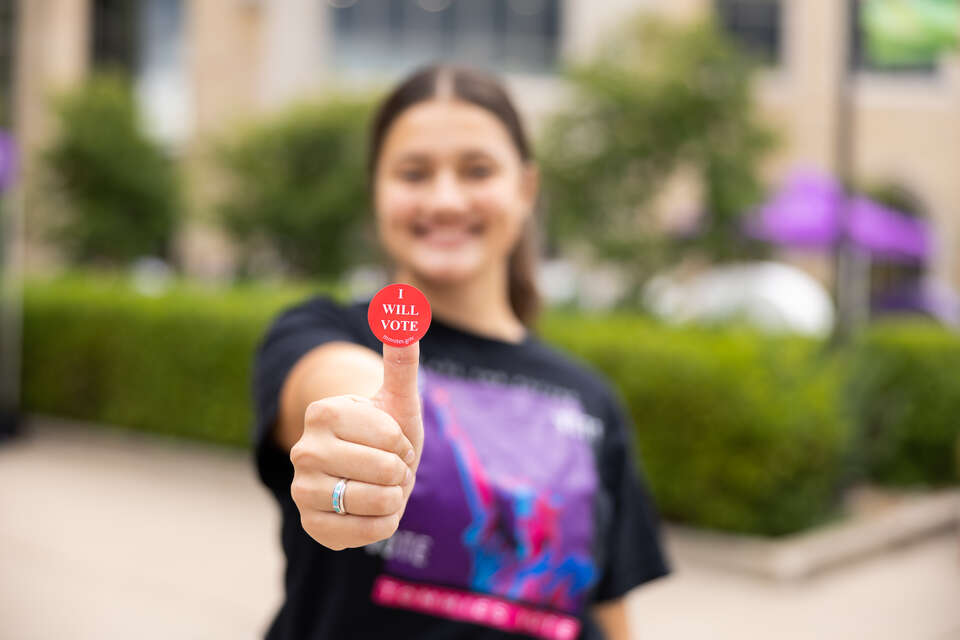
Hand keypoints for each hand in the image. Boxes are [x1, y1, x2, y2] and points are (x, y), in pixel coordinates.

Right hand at [290, 342, 423, 549]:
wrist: (373, 474)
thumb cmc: (388, 433)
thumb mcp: (399, 397)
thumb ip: (401, 358)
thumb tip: (402, 310)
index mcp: (323, 412)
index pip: (390, 436)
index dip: (403, 442)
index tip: (391, 440)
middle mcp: (303, 449)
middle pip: (385, 470)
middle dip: (400, 471)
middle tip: (388, 466)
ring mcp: (302, 489)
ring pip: (377, 501)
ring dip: (394, 497)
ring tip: (381, 487)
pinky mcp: (311, 525)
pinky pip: (367, 533)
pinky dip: (383, 524)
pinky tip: (372, 511)